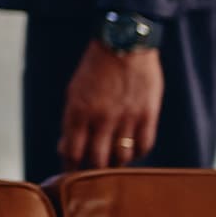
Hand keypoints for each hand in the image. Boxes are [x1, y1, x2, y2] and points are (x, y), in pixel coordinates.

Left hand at [57, 42, 163, 170]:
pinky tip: (130, 149)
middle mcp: (102, 117)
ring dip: (115, 164)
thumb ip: (71, 122)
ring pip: (121, 158)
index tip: (71, 171)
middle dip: (92, 172)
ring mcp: (127, 117)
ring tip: (112, 161)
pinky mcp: (148, 114)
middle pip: (97, 161)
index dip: (71, 166)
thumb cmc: (95, 68)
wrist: (124, 43)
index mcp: (78, 110)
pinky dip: (136, 153)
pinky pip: (143, 146)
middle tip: (92, 173)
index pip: (72, 152)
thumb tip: (67, 149)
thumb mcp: (74, 92)